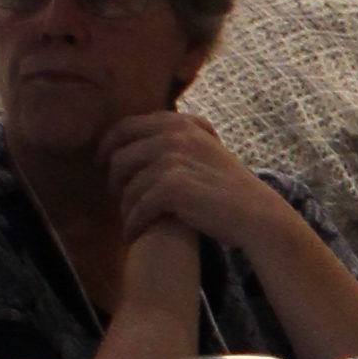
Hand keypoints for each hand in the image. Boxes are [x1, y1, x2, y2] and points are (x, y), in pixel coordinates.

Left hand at [103, 106, 278, 256]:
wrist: (256, 213)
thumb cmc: (231, 189)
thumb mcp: (206, 151)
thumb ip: (178, 142)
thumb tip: (143, 143)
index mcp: (179, 124)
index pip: (127, 127)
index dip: (108, 145)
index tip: (101, 162)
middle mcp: (174, 136)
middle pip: (120, 155)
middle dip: (113, 179)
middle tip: (115, 197)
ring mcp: (173, 160)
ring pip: (127, 185)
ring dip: (125, 207)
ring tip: (131, 221)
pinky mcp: (173, 187)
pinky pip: (138, 207)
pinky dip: (134, 223)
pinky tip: (134, 234)